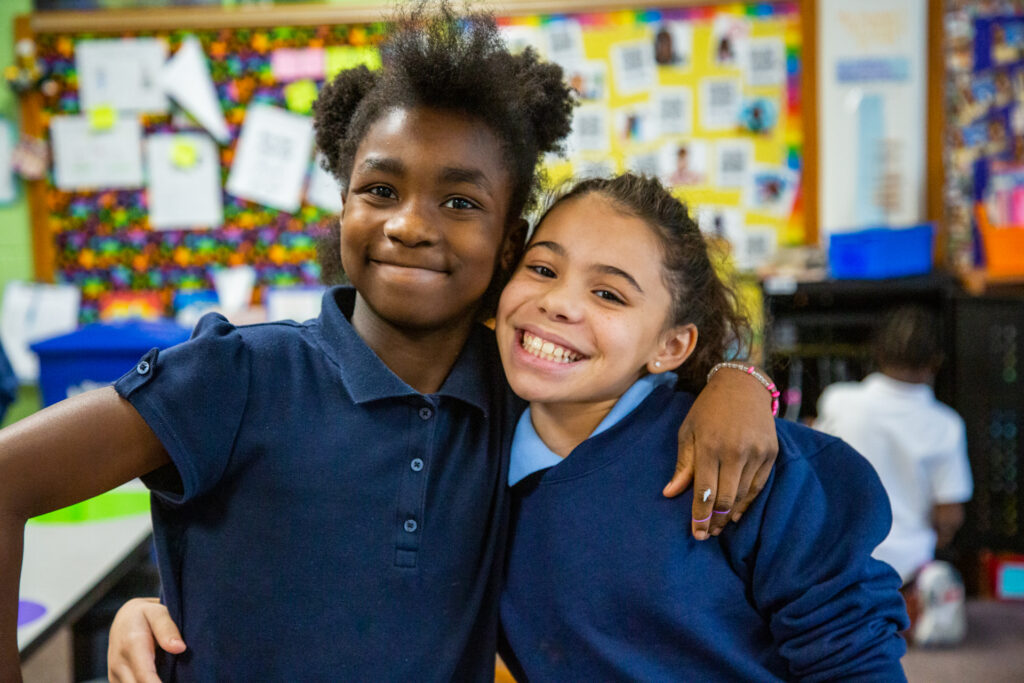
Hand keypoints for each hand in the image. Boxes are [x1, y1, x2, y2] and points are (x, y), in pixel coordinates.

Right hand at [107, 597, 184, 682]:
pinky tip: (161, 678)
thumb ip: (167, 629)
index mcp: (132, 645)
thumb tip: (180, 648)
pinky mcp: (115, 680)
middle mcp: (119, 663)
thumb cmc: (145, 614)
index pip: (145, 676)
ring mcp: (115, 674)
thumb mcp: (157, 612)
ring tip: (173, 677)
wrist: (123, 619)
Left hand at [664, 366, 778, 539]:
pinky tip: (737, 512)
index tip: (696, 534)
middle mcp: (735, 451)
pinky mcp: (771, 452)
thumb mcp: (688, 432)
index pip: (704, 492)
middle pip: (726, 498)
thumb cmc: (708, 409)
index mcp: (710, 446)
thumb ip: (683, 464)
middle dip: (716, 520)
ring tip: (720, 526)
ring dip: (731, 514)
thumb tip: (670, 493)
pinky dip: (748, 502)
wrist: (743, 386)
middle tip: (708, 534)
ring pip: (744, 495)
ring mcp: (757, 452)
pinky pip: (759, 485)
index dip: (700, 517)